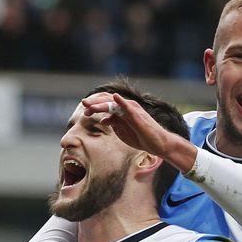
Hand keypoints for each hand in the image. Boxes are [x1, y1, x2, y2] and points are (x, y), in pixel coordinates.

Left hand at [81, 93, 196, 172]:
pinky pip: (128, 107)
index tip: (85, 111)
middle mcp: (126, 108)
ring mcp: (132, 110)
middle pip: (107, 101)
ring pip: (114, 104)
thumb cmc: (141, 137)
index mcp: (122, 111)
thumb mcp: (123, 131)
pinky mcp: (138, 116)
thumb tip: (103, 120)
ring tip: (90, 106)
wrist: (157, 144)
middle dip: (94, 103)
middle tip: (83, 104)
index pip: (106, 104)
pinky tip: (115, 98)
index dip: (95, 105)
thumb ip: (114, 124)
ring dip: (101, 104)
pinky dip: (122, 102)